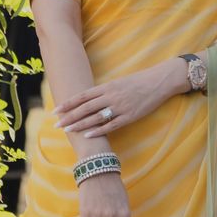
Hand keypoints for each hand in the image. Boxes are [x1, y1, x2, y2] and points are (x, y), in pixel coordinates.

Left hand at [55, 59, 188, 139]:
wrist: (159, 81)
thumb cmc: (139, 81)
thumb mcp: (119, 82)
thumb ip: (105, 91)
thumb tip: (89, 99)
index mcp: (108, 86)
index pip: (83, 96)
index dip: (69, 103)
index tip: (56, 110)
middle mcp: (111, 96)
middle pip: (86, 107)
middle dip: (70, 116)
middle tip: (56, 124)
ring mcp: (120, 106)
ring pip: (95, 117)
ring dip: (80, 124)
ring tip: (67, 130)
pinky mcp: (129, 116)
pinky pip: (111, 125)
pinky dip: (98, 130)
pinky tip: (88, 135)